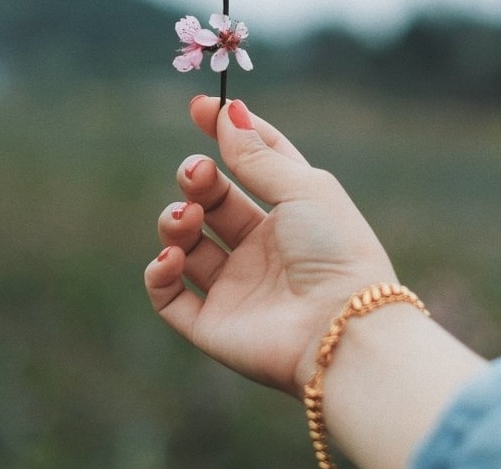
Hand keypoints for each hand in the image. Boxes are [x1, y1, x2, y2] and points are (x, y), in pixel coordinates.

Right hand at [145, 97, 395, 396]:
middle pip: (213, 204)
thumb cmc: (335, 251)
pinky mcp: (212, 325)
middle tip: (196, 174)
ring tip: (186, 219)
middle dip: (196, 181)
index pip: (254, 167)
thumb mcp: (303, 188)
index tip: (201, 108)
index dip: (229, 136)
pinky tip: (172, 256)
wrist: (341, 327)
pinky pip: (168, 296)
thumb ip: (258, 154)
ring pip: (185, 245)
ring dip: (174, 222)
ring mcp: (235, 289)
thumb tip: (228, 111)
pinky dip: (159, 272)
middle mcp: (261, 252)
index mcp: (290, 216)